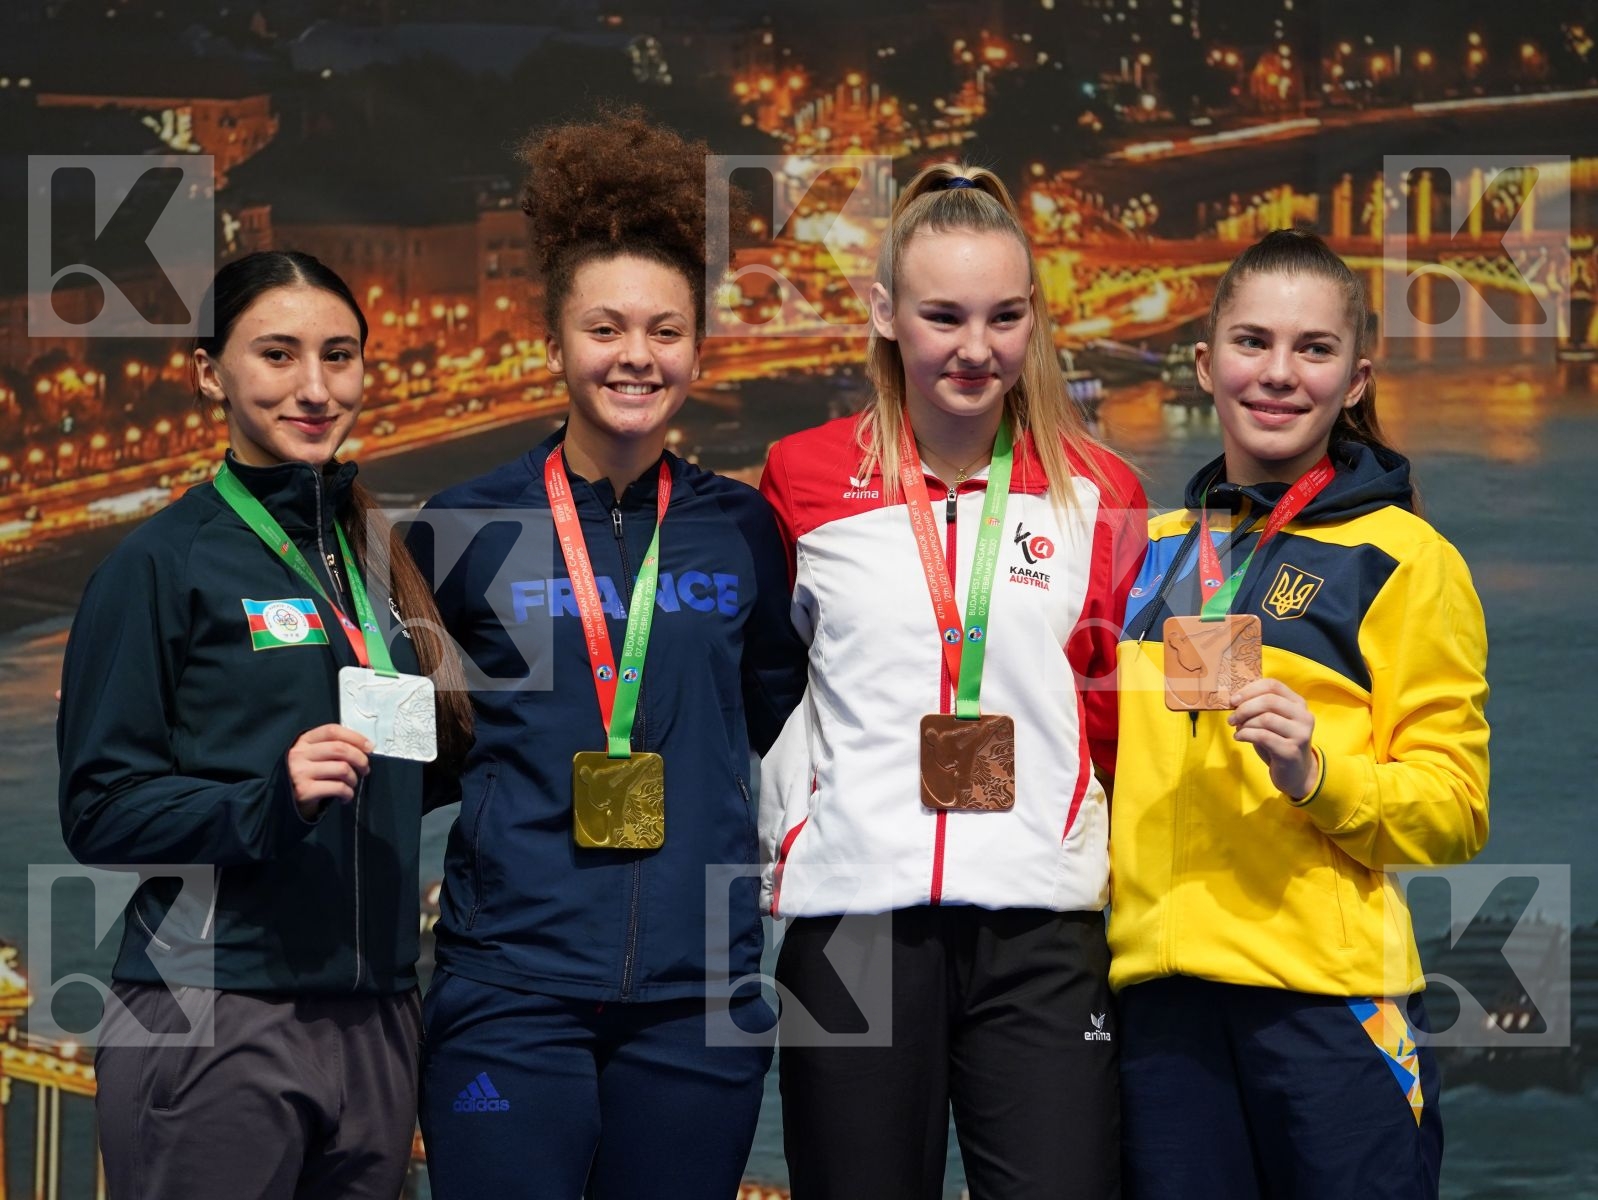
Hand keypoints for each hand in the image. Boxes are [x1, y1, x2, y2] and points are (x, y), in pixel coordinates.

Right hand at [286, 724, 372, 819]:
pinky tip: (345, 796)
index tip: (369, 747)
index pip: (333, 731)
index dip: (355, 737)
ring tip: (352, 783)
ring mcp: (300, 772)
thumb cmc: (305, 775)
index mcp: (304, 741)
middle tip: (365, 768)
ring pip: (342, 769)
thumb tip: (364, 748)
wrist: (283, 800)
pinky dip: (348, 793)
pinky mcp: (304, 790)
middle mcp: (300, 754)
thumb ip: (331, 747)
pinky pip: (337, 788)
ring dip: (354, 778)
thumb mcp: (312, 755)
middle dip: (360, 759)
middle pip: (340, 749)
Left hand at [1226, 678, 1317, 799]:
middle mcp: (1303, 716)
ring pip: (1266, 718)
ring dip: (1245, 723)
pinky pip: (1263, 736)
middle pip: (1269, 700)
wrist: (1296, 773)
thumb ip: (1259, 708)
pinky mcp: (1291, 751)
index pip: (1273, 685)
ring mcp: (1300, 734)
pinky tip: (1239, 738)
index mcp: (1298, 703)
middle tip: (1231, 718)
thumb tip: (1234, 701)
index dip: (1249, 690)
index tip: (1233, 700)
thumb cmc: (1278, 742)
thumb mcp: (1271, 721)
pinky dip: (1246, 735)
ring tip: (1238, 729)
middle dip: (1244, 708)